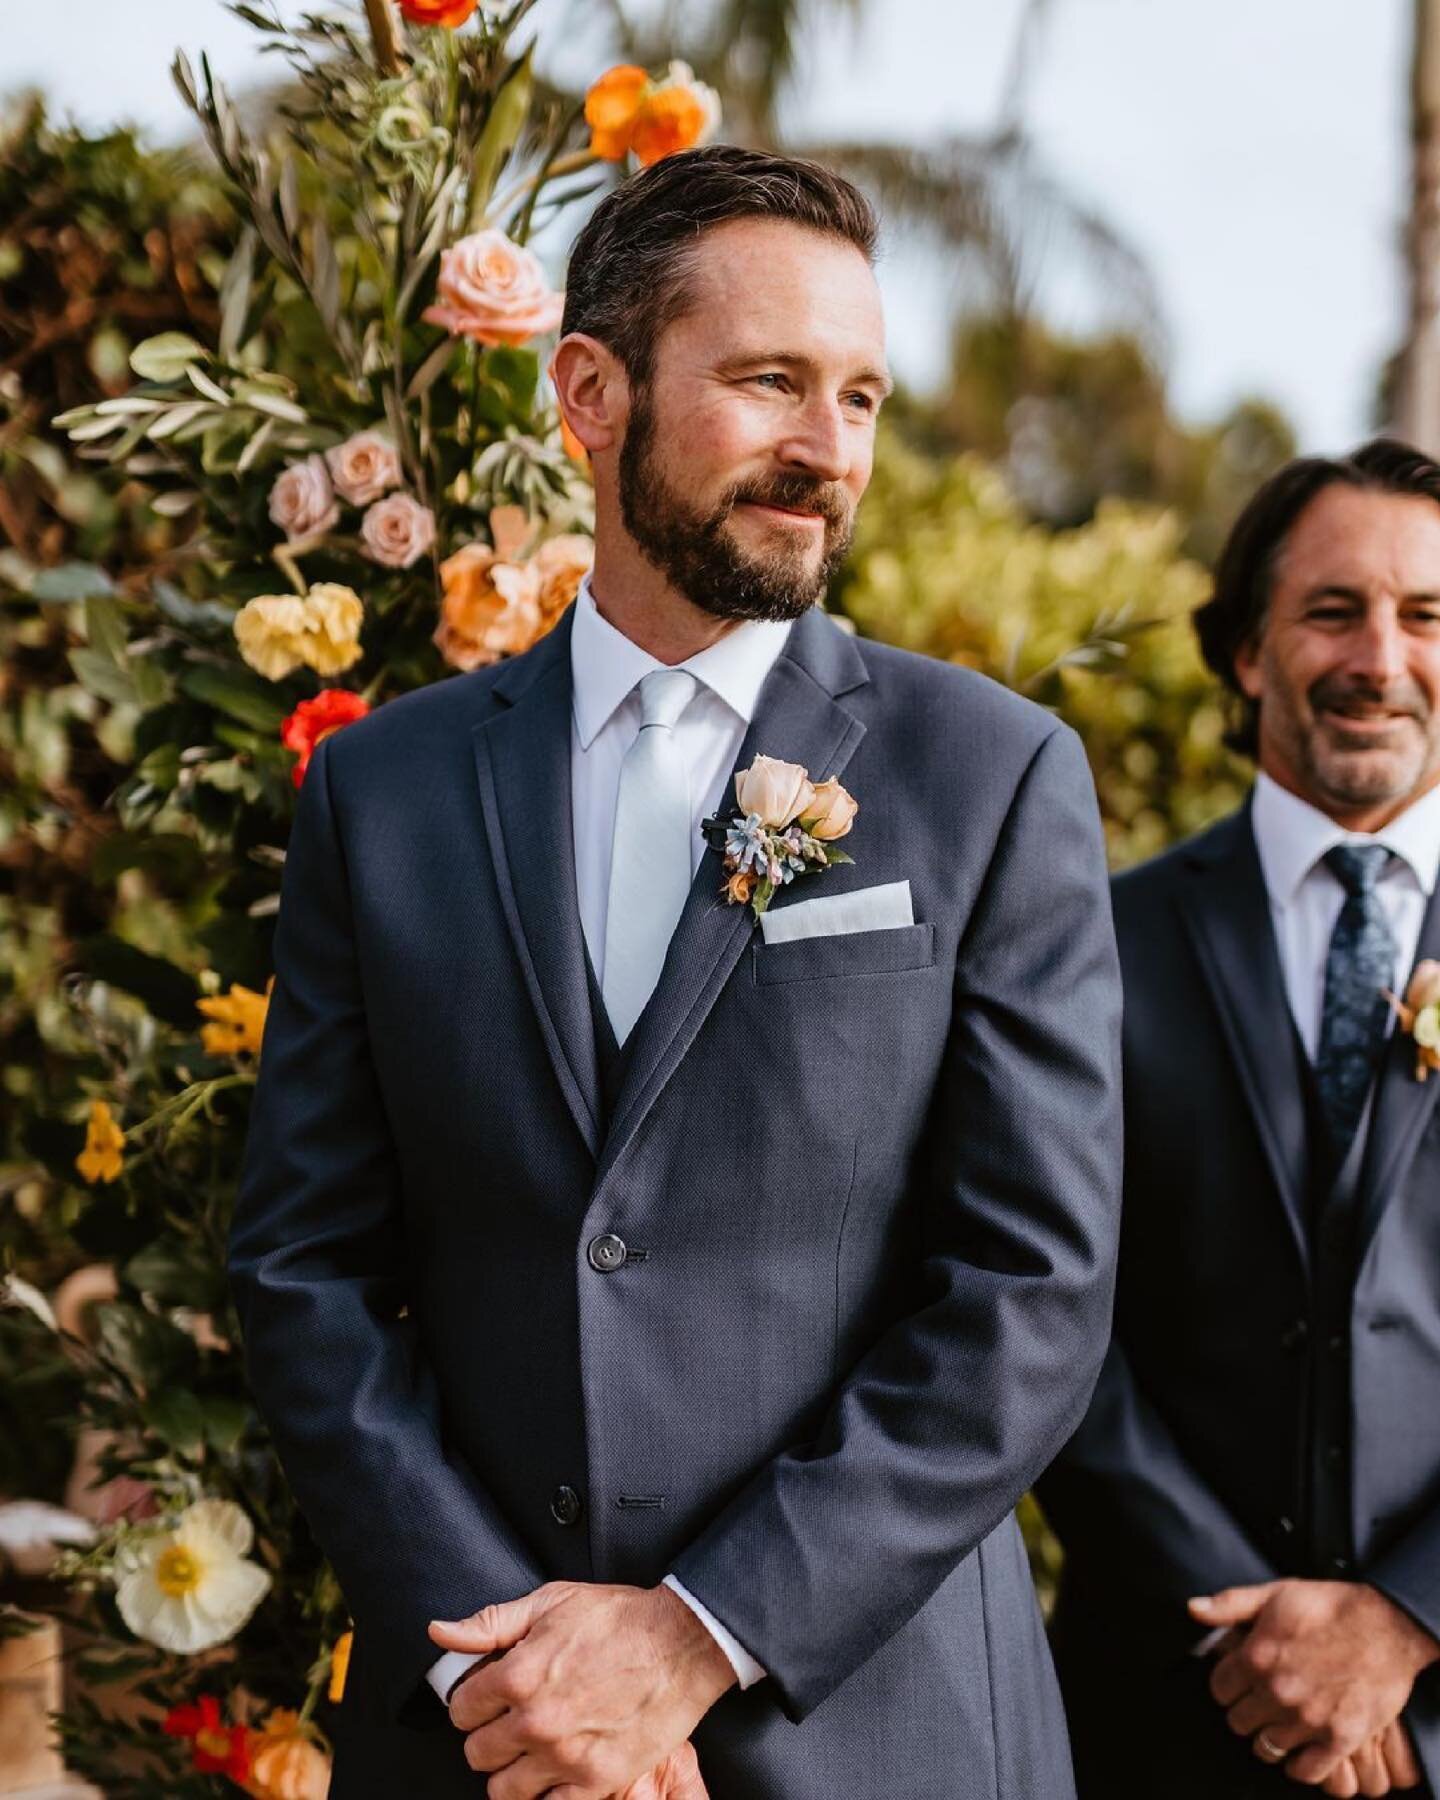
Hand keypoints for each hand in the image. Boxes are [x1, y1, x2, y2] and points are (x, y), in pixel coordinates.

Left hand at [428, 1581, 734, 1799]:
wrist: (681, 1643)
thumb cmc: (618, 1619)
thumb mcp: (550, 1602)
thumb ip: (490, 1624)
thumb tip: (441, 1633)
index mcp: (519, 1675)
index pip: (460, 1709)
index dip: (472, 1701)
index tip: (488, 1698)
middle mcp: (535, 1721)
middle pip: (476, 1753)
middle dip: (488, 1737)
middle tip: (509, 1723)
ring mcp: (565, 1756)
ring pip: (502, 1790)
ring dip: (510, 1772)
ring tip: (529, 1750)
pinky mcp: (596, 1781)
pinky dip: (545, 1795)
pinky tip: (554, 1772)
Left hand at [1189, 1580, 1437, 1785]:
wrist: (1387, 1626)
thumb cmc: (1332, 1607)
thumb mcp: (1276, 1593)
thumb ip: (1230, 1604)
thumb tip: (1193, 1609)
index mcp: (1257, 1657)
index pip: (1219, 1689)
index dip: (1227, 1685)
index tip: (1237, 1683)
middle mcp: (1278, 1692)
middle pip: (1239, 1722)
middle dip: (1245, 1711)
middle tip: (1259, 1702)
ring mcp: (1309, 1719)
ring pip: (1267, 1748)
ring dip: (1270, 1737)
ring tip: (1279, 1723)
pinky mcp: (1340, 1738)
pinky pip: (1306, 1771)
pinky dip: (1300, 1765)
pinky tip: (1302, 1749)